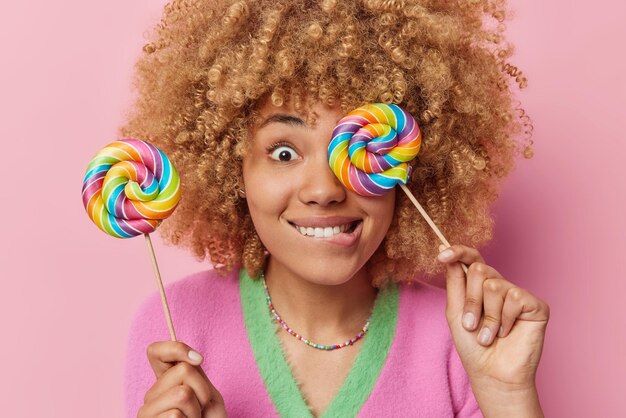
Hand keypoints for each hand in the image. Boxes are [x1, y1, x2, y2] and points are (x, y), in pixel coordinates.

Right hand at [138, 341, 226, 417]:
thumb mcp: (206, 393)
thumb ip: (194, 373)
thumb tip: (190, 359)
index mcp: (164, 382)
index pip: (155, 352)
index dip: (176, 348)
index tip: (198, 359)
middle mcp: (151, 395)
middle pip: (184, 370)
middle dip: (203, 389)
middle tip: (200, 408)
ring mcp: (146, 412)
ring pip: (182, 393)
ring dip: (197, 409)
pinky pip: (176, 415)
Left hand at [438, 245, 549, 392]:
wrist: (491, 373)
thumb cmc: (473, 346)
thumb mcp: (455, 311)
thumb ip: (453, 282)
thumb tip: (443, 250)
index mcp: (480, 286)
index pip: (472, 259)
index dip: (458, 252)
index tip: (442, 255)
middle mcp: (500, 286)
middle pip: (479, 270)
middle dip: (470, 299)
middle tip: (470, 324)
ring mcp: (518, 294)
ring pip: (494, 286)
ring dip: (486, 316)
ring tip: (489, 335)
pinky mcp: (536, 305)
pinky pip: (515, 298)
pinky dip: (505, 319)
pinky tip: (507, 332)